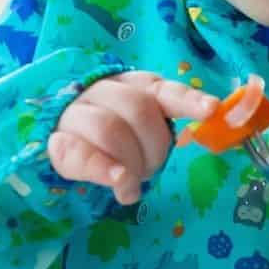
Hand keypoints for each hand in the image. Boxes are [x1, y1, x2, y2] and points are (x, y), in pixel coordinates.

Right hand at [47, 72, 217, 204]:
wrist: (59, 139)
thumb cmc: (112, 134)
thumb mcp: (140, 124)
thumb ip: (166, 125)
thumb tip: (206, 120)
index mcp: (134, 85)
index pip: (164, 90)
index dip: (188, 100)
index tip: (211, 110)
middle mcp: (105, 91)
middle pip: (139, 109)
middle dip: (154, 146)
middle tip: (151, 170)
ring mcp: (78, 113)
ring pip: (109, 128)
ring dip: (130, 162)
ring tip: (132, 183)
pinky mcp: (58, 142)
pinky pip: (82, 153)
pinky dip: (105, 170)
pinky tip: (119, 182)